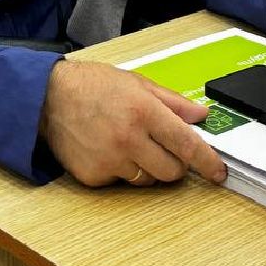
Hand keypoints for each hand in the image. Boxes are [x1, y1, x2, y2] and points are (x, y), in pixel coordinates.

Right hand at [39, 60, 225, 186]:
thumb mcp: (136, 83)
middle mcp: (129, 139)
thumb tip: (200, 115)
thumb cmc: (91, 86)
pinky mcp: (93, 176)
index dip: (207, 162)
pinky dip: (120, 170)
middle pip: (171, 171)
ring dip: (146, 167)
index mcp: (144, 112)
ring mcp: (110, 161)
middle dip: (174, 163)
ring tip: (127, 142)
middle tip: (160, 146)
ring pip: (147, 179)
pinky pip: (120, 182)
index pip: (187, 145)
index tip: (219, 173)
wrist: (47, 98)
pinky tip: (106, 148)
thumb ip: (172, 101)